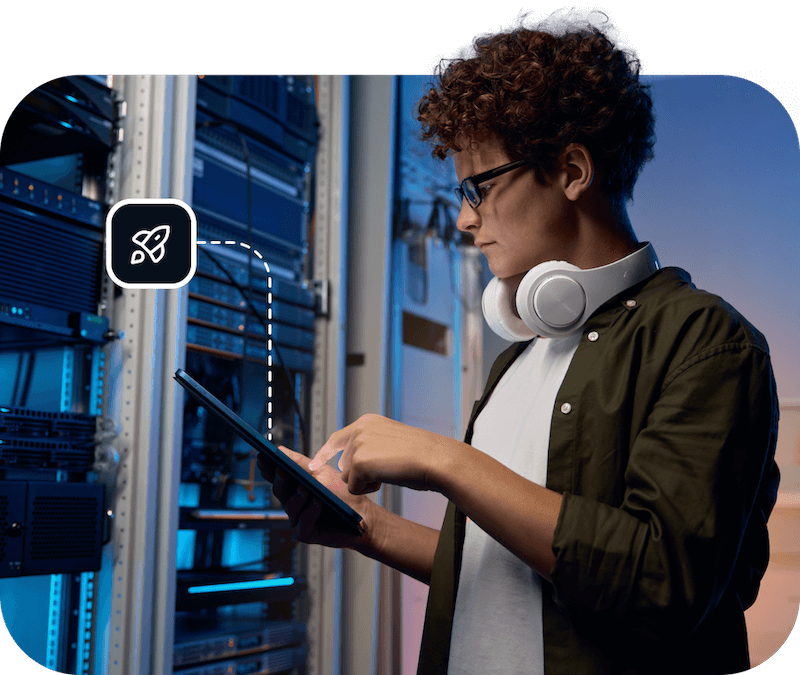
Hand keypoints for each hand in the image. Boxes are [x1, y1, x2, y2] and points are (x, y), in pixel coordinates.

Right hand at [256, 444, 373, 549]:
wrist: (363, 515)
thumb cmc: (342, 494)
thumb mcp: (321, 473)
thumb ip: (301, 464)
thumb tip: (280, 450)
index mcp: (294, 487)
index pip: (277, 476)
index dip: (268, 468)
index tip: (262, 456)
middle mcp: (293, 503)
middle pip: (280, 491)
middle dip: (280, 480)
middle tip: (281, 470)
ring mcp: (297, 519)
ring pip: (291, 506)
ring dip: (297, 496)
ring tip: (305, 487)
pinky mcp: (305, 533)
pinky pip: (303, 522)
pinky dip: (310, 511)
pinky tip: (317, 502)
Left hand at [307, 413, 449, 495]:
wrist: (435, 458)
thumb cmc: (421, 455)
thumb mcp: (391, 440)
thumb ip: (370, 444)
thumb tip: (352, 463)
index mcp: (367, 421)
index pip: (337, 438)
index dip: (325, 453)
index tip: (313, 464)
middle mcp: (359, 429)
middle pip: (343, 463)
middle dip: (360, 474)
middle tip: (386, 469)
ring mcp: (357, 444)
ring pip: (348, 477)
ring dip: (366, 481)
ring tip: (389, 471)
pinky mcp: (358, 462)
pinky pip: (354, 488)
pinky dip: (368, 489)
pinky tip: (386, 478)